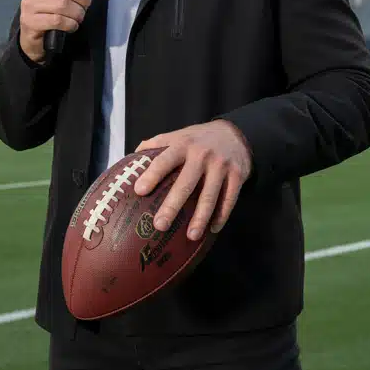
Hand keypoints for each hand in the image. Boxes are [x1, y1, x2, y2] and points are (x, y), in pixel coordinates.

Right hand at [18, 0, 104, 63]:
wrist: (33, 31)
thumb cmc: (52, 8)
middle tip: (85, 6)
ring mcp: (29, 3)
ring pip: (63, 5)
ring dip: (78, 13)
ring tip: (78, 16)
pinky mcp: (30, 21)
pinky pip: (58, 20)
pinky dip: (70, 24)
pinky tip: (71, 25)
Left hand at [133, 120, 252, 240]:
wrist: (235, 133)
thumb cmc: (198, 139)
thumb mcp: (179, 135)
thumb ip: (157, 144)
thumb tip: (132, 159)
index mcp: (183, 144)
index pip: (164, 160)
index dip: (151, 174)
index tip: (139, 191)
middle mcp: (202, 155)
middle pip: (186, 183)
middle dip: (172, 205)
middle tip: (159, 225)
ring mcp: (221, 165)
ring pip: (210, 195)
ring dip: (200, 218)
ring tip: (191, 236)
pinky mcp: (237, 175)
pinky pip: (229, 199)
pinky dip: (221, 216)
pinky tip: (212, 229)